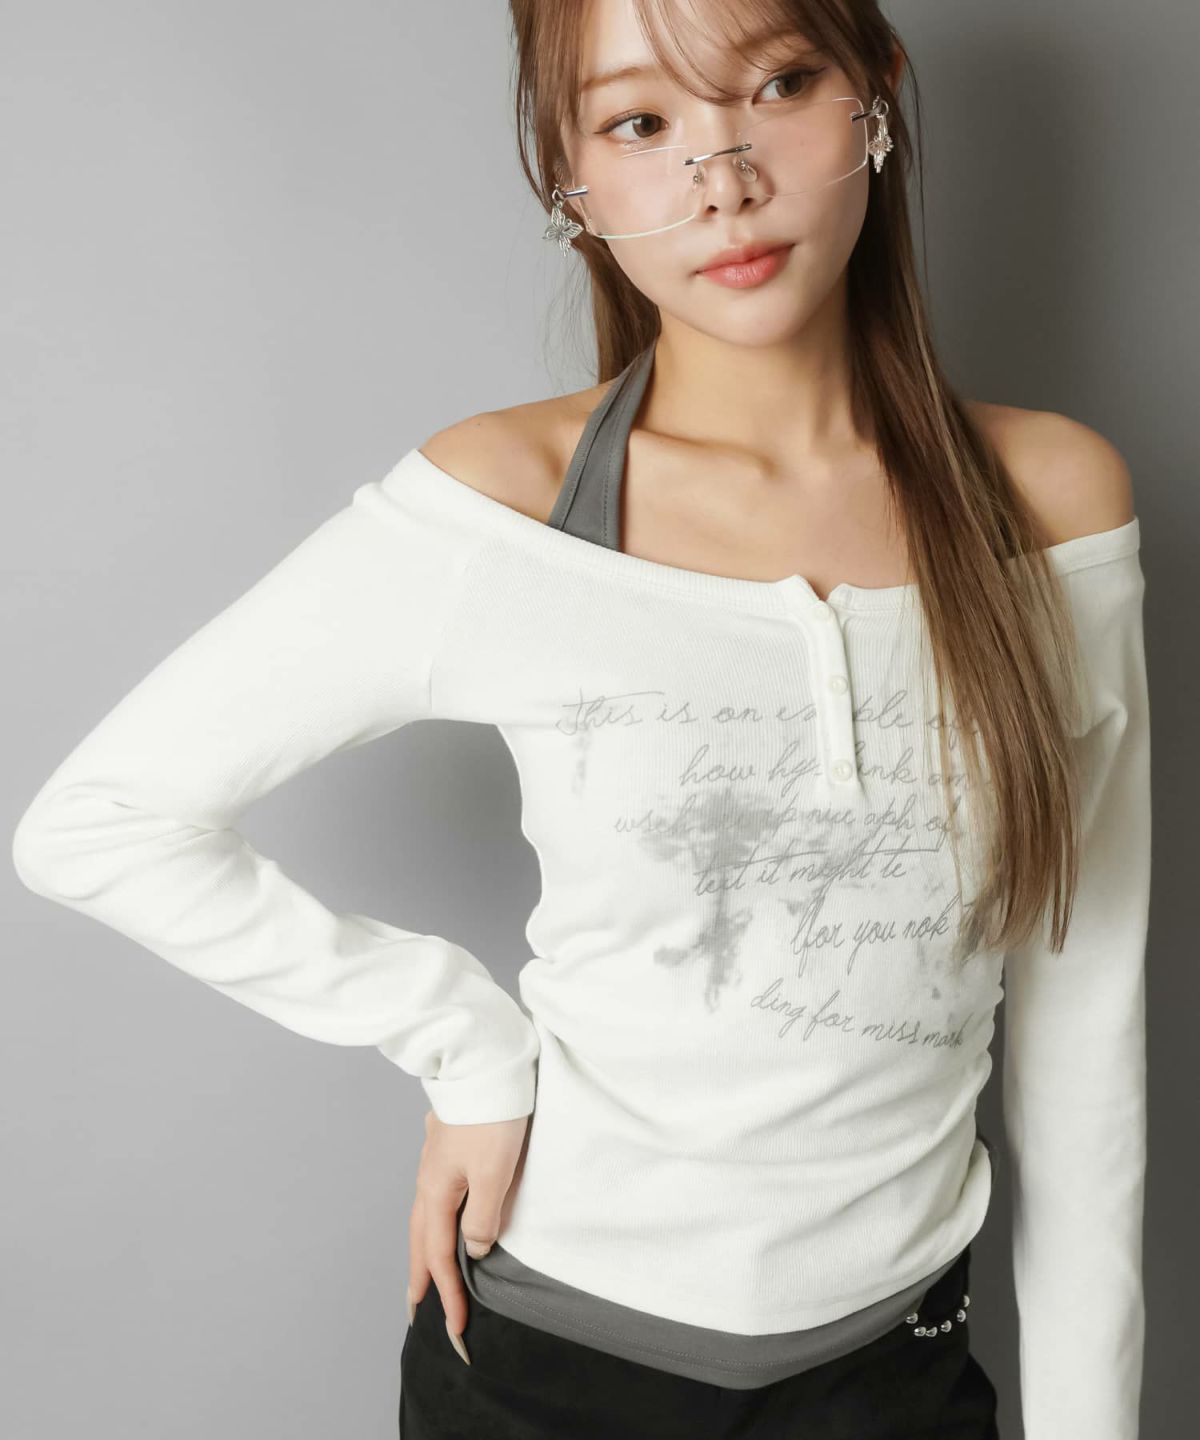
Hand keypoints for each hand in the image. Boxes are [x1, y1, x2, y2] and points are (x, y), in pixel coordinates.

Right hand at [407, 1106, 529, 1364]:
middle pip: (421, 1240)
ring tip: (426, 1274)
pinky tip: (441, 1216)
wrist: (484, 1062)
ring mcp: (434, 1161)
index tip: (457, 1329)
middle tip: (417, 1313)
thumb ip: (482, 1218)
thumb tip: (475, 1249)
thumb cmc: (492, 1116)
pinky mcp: (446, 1146)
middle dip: (421, 1279)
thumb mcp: (494, 1173)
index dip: (448, 1294)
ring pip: (425, 1217)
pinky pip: (435, 1196)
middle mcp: (428, 1179)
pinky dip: (434, 1221)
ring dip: (425, 1250)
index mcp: (436, 1191)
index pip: (440, 1255)